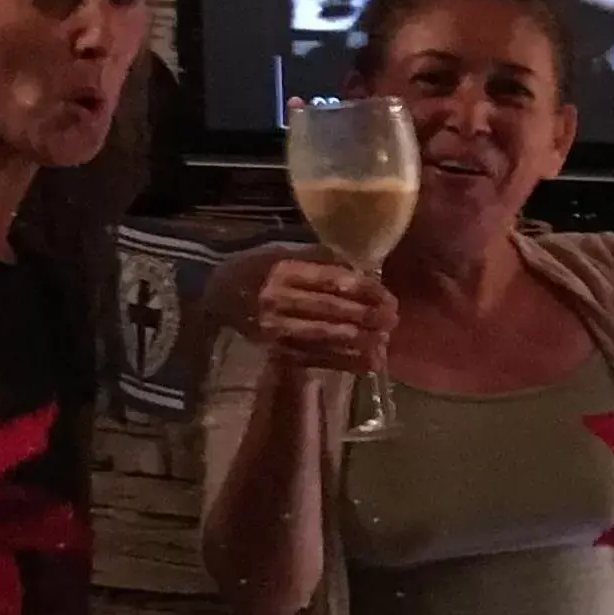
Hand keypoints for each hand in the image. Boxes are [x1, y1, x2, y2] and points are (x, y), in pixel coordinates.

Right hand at [257, 258, 397, 375]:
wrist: (221, 297)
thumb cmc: (262, 269)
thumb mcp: (286, 252)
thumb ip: (321, 259)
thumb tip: (363, 269)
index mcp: (283, 271)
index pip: (329, 280)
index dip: (362, 290)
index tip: (387, 296)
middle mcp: (277, 301)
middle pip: (329, 310)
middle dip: (366, 316)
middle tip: (392, 319)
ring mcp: (276, 330)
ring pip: (324, 337)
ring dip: (359, 341)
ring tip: (384, 340)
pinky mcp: (278, 353)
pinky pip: (317, 359)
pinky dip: (346, 362)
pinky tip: (370, 362)